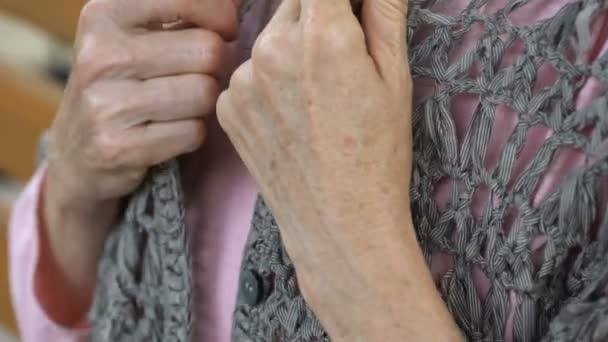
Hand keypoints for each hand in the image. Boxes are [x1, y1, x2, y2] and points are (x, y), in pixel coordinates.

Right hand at [40, 0, 238, 324]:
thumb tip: (247, 5)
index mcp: (109, 9)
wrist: (81, 164)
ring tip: (173, 112)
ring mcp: (103, 101)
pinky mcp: (117, 147)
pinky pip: (192, 134)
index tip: (226, 29)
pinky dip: (190, 139)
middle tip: (192, 83)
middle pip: (212, 52)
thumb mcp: (142, 41)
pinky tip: (164, 140)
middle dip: (216, 72)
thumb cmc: (128, 95)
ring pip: (206, 95)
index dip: (225, 16)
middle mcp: (101, 50)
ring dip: (203, 109)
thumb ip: (186, 18)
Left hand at [218, 0, 460, 339]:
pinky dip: (269, 82)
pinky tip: (293, 116)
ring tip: (318, 95)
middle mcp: (270, 49)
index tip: (348, 14)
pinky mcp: (227, 108)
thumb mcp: (396, 77)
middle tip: (342, 58)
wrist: (338, 224)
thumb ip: (384, 11)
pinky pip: (250, 74)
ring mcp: (242, 80)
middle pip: (295, 4)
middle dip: (321, 17)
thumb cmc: (378, 154)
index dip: (340, 0)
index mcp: (321, 35)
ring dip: (292, 48)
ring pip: (270, 38)